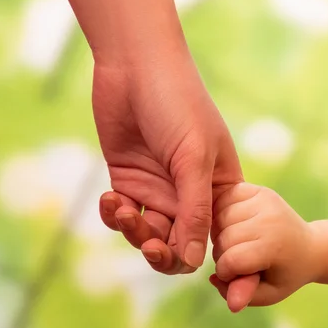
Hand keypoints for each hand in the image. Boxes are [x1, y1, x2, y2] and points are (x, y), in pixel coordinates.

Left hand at [93, 55, 242, 273]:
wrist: (136, 64)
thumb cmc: (178, 104)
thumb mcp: (193, 160)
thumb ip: (195, 213)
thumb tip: (196, 263)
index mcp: (218, 190)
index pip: (211, 238)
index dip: (195, 255)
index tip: (174, 254)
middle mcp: (189, 194)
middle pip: (177, 243)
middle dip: (161, 250)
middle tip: (150, 246)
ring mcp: (158, 187)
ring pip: (147, 232)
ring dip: (133, 230)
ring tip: (121, 208)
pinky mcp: (129, 179)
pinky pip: (121, 213)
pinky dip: (113, 214)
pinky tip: (109, 198)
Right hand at [209, 183, 327, 311]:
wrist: (309, 248)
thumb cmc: (285, 274)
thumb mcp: (268, 293)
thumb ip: (243, 295)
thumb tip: (216, 284)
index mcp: (275, 245)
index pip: (231, 260)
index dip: (227, 274)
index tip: (237, 277)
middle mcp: (270, 218)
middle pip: (222, 240)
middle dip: (222, 255)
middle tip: (239, 261)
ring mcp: (263, 199)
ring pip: (217, 218)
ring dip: (219, 235)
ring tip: (236, 244)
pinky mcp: (256, 189)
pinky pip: (221, 200)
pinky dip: (220, 215)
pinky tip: (232, 226)